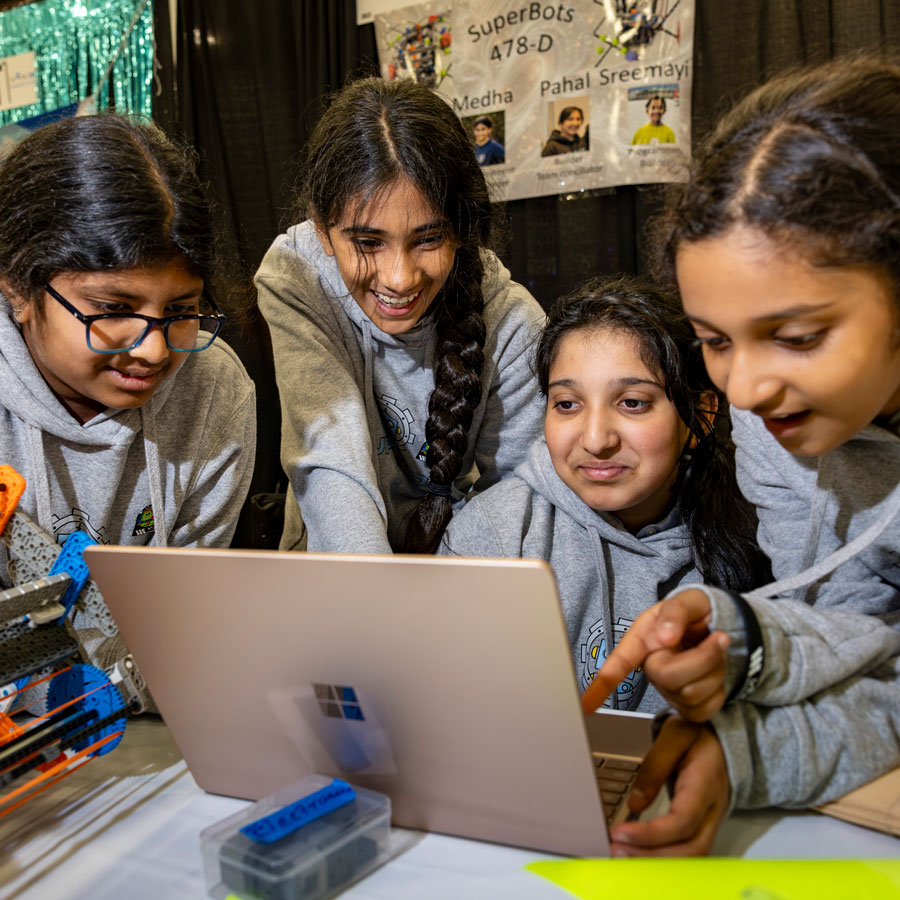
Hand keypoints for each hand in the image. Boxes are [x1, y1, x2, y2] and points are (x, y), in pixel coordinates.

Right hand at [580, 588, 729, 720]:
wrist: (720, 629)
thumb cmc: (696, 614)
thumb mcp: (688, 599)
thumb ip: (675, 611)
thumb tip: (665, 636)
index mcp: (643, 639)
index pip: (619, 662)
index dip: (602, 684)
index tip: (585, 705)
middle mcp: (651, 666)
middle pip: (668, 677)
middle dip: (704, 657)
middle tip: (721, 637)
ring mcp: (669, 690)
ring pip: (692, 694)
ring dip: (716, 669)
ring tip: (715, 651)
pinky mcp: (688, 708)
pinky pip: (706, 710)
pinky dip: (720, 690)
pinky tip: (715, 673)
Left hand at [609, 716, 730, 856]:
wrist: (722, 740)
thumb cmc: (698, 735)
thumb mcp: (674, 735)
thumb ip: (655, 766)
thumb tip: (636, 803)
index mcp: (706, 785)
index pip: (682, 821)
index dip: (652, 834)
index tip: (621, 832)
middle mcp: (713, 809)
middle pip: (690, 848)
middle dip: (652, 855)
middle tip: (617, 849)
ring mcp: (711, 821)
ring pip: (691, 856)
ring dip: (657, 861)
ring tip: (623, 853)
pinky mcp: (702, 826)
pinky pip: (687, 850)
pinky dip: (664, 857)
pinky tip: (640, 852)